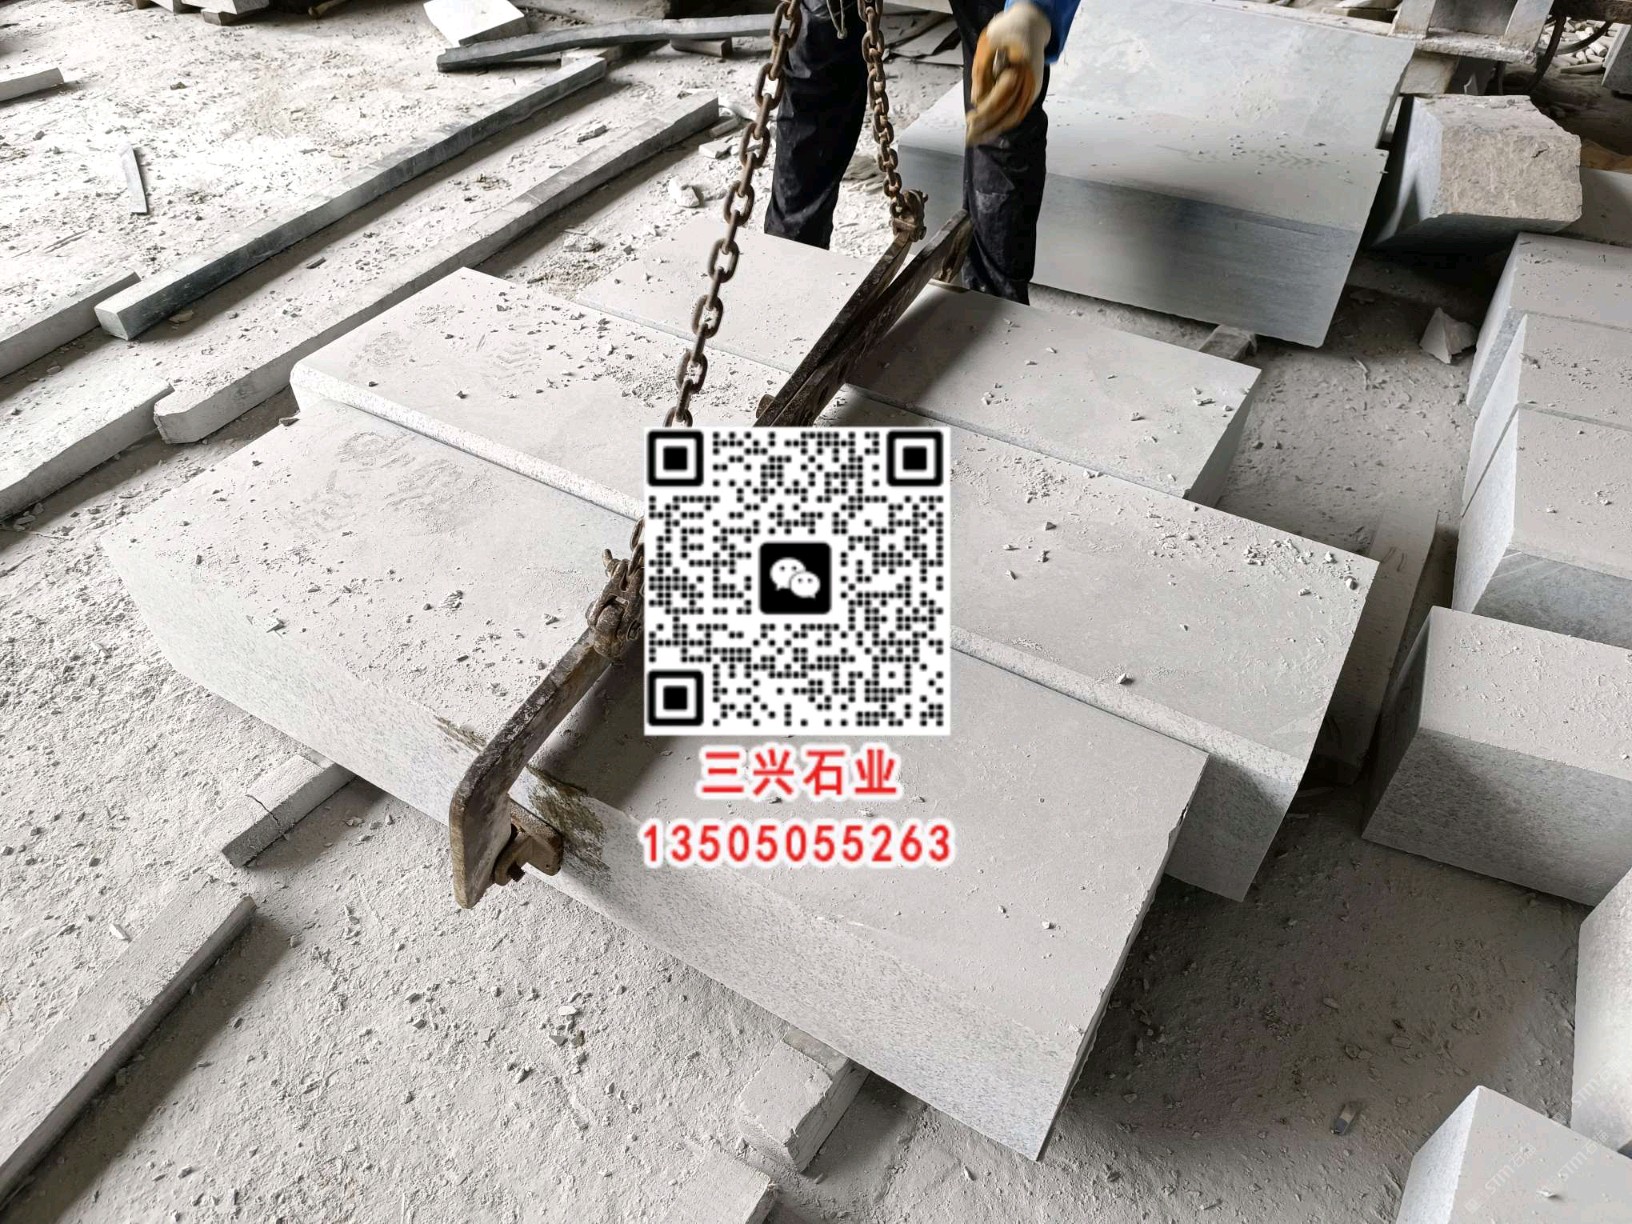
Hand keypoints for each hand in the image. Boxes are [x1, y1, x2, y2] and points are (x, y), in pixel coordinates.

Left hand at [966, 1, 1050, 146]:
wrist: (1032, 26)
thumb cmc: (1006, 33)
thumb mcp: (987, 46)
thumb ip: (981, 73)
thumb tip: (976, 101)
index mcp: (1020, 67)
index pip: (1001, 97)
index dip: (985, 111)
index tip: (969, 118)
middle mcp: (1030, 81)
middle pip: (1009, 111)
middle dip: (988, 126)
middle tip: (969, 138)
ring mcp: (1033, 88)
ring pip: (1015, 116)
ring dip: (995, 129)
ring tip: (977, 139)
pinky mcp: (1032, 92)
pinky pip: (1018, 113)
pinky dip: (1004, 123)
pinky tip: (990, 130)